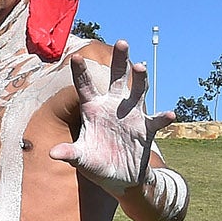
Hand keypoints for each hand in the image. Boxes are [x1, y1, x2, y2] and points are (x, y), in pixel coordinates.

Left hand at [58, 40, 169, 193]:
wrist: (120, 178)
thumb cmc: (96, 164)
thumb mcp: (81, 159)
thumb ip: (69, 153)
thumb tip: (52, 153)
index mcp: (92, 110)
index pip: (85, 87)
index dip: (81, 73)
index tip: (75, 56)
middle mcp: (113, 107)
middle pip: (117, 78)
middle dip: (120, 61)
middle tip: (122, 42)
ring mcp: (131, 115)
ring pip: (137, 90)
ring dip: (140, 78)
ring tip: (139, 66)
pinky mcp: (146, 128)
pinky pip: (156, 120)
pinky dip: (162, 117)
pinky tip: (168, 115)